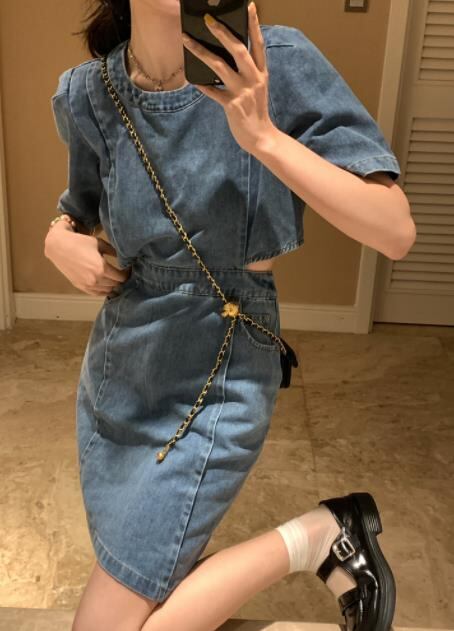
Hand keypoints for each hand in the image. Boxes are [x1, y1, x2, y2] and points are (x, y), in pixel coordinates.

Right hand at [44, 227, 130, 296]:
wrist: (58, 246)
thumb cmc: (80, 242)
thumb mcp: (100, 244)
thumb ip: (114, 252)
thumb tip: (125, 257)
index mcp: (102, 268)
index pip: (122, 277)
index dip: (127, 273)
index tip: (129, 269)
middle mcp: (96, 279)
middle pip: (116, 284)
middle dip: (121, 279)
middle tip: (124, 273)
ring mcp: (88, 285)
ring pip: (108, 290)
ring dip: (113, 285)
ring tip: (115, 278)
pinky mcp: (81, 287)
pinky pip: (97, 293)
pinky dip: (104, 290)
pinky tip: (106, 285)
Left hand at [182, 1, 276, 154]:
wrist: (261, 137)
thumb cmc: (256, 111)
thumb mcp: (257, 88)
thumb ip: (247, 72)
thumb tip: (225, 56)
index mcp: (261, 73)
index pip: (258, 44)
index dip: (254, 24)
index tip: (250, 6)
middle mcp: (254, 79)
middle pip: (238, 50)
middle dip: (222, 33)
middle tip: (208, 19)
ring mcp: (242, 92)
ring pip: (219, 67)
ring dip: (201, 52)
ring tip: (187, 40)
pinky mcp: (231, 106)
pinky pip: (212, 92)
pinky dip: (202, 86)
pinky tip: (191, 79)